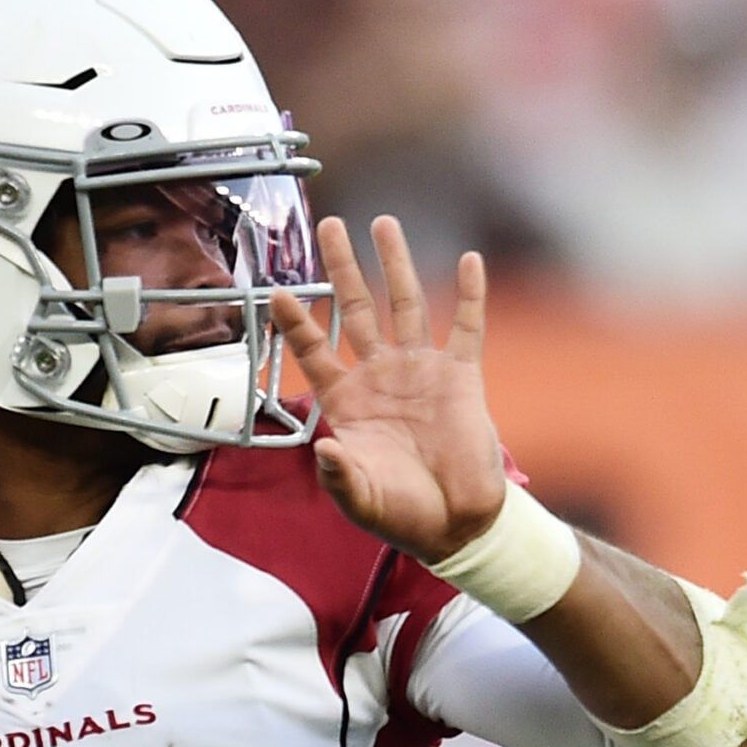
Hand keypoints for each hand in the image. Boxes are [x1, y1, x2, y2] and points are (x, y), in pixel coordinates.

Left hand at [271, 216, 501, 563]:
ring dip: (396, 263)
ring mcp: (421, 371)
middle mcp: (380, 376)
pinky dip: (470, 295)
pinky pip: (467, 327)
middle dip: (344, 267)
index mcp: (347, 401)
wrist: (455, 523)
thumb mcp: (360, 499)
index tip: (276, 292)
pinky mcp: (463, 377)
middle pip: (356, 309)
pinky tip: (468, 260)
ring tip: (384, 223)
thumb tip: (323, 448)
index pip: (314, 350)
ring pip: (406, 304)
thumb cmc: (400, 513)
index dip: (297, 322)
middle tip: (330, 225)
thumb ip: (339, 475)